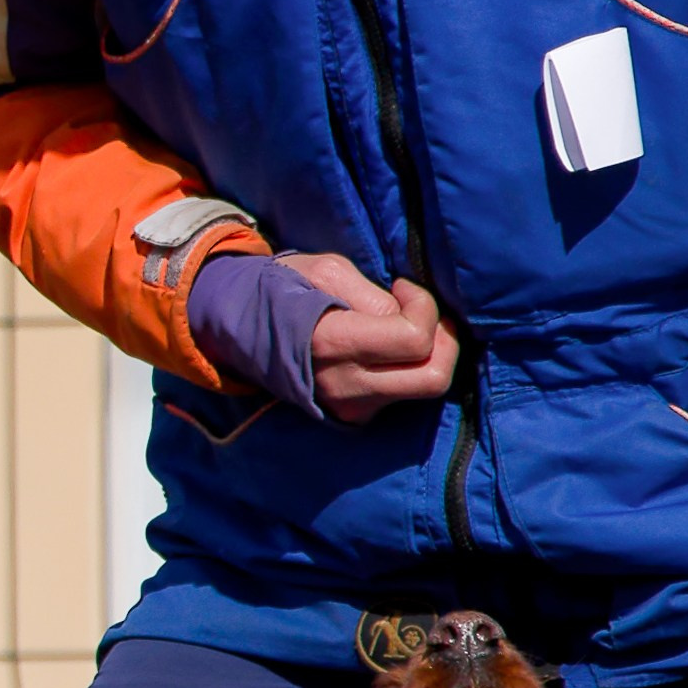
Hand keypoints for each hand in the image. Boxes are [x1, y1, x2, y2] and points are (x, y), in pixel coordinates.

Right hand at [280, 252, 461, 423]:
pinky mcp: (356, 415)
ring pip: (423, 389)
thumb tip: (407, 314)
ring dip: (429, 354)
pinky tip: (391, 346)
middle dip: (444, 341)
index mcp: (336, 344)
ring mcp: (352, 407)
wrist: (243, 330)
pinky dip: (410, 368)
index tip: (403, 287)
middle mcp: (348, 387)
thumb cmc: (286, 289)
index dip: (424, 307)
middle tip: (425, 313)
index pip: (414, 339)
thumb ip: (374, 295)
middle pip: (433, 379)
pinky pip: (404, 395)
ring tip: (407, 325)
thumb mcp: (327, 271)